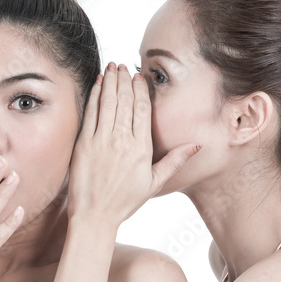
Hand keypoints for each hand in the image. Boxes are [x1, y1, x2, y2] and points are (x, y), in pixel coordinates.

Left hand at [68, 62, 199, 229]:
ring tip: (112, 67)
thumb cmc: (124, 202)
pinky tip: (97, 84)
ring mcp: (101, 141)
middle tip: (123, 65)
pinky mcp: (84, 144)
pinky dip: (94, 95)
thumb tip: (196, 146)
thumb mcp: (154, 183)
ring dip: (110, 82)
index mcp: (141, 149)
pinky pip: (91, 113)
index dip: (140, 90)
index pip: (142, 110)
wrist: (95, 216)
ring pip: (108, 103)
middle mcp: (122, 142)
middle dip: (124, 80)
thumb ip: (174, 161)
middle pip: (125, 102)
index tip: (138, 77)